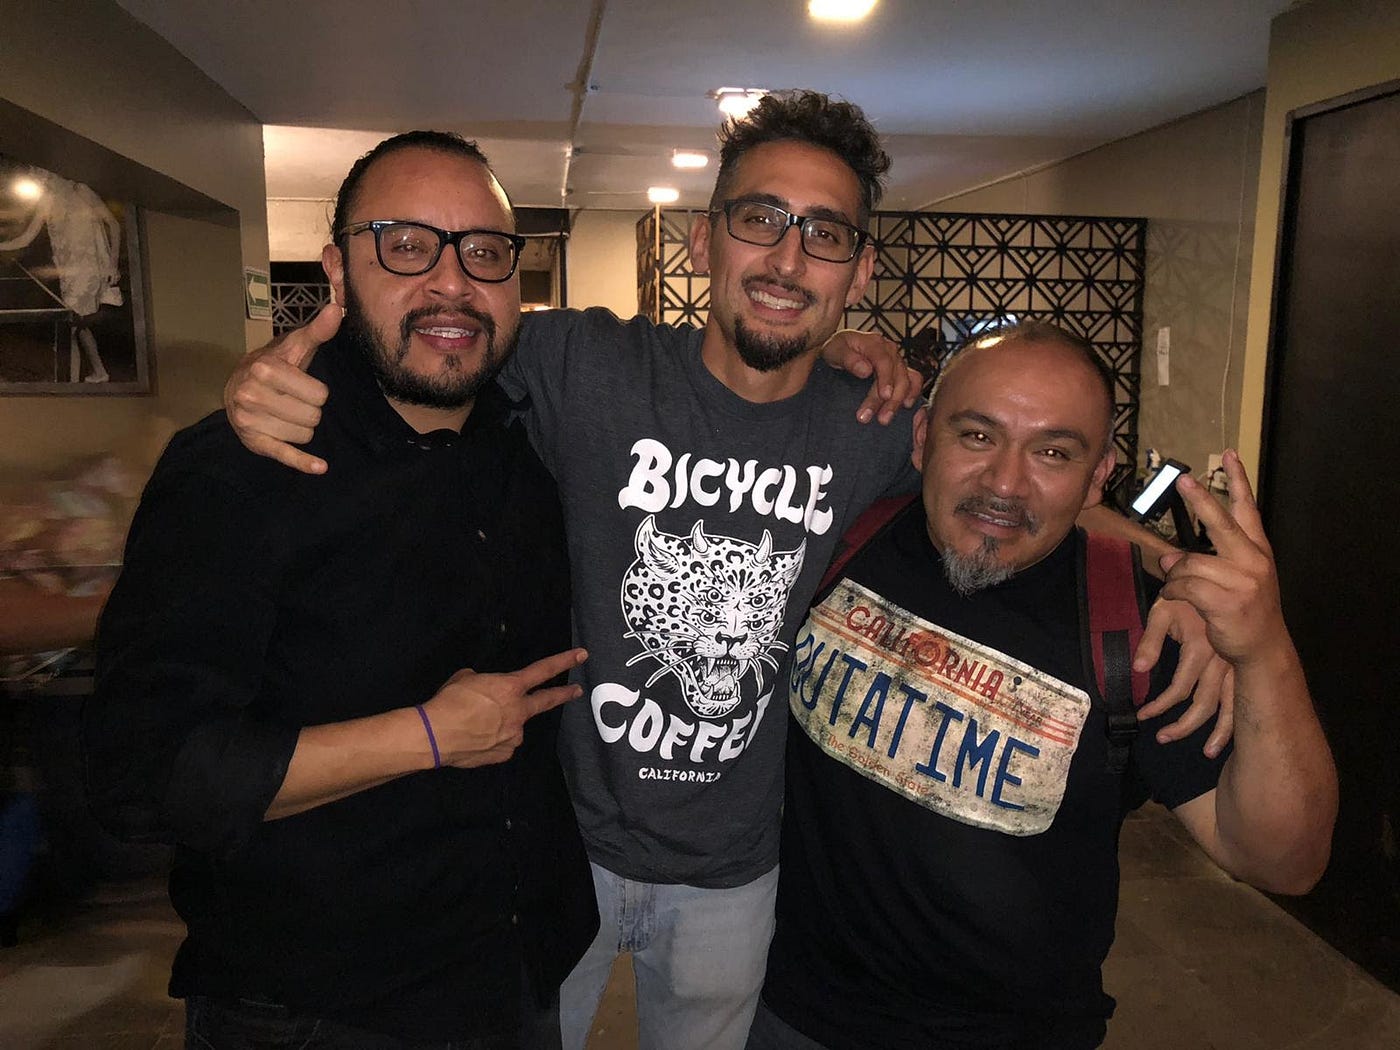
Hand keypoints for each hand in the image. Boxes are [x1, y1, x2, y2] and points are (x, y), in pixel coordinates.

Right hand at [224, 302, 337, 473]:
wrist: (237, 385)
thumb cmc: (274, 365)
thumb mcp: (295, 346)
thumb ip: (317, 331)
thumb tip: (337, 309)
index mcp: (265, 369)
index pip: (319, 394)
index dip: (316, 392)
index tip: (302, 385)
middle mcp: (252, 394)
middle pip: (313, 417)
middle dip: (309, 410)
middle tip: (293, 400)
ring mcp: (250, 420)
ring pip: (305, 435)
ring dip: (302, 427)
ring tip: (285, 412)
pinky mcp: (254, 442)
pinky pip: (285, 455)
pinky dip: (303, 463)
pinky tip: (320, 467)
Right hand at [423, 647, 586, 767]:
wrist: (435, 735)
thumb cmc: (449, 701)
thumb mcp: (465, 678)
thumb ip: (482, 681)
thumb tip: (482, 689)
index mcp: (510, 688)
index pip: (543, 670)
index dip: (564, 661)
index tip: (582, 656)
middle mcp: (518, 712)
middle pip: (546, 701)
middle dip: (564, 695)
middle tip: (577, 691)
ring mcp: (514, 735)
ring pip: (514, 726)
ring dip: (503, 723)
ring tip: (476, 725)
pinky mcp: (504, 754)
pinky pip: (502, 743)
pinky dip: (492, 740)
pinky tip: (476, 739)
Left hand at [819, 329, 923, 423]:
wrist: (838, 352)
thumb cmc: (836, 350)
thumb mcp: (834, 351)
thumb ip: (848, 359)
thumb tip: (866, 370)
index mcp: (873, 343)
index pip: (884, 361)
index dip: (886, 379)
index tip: (884, 396)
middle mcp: (889, 350)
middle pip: (896, 375)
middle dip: (889, 399)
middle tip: (876, 418)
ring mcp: (896, 361)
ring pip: (906, 380)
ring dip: (897, 401)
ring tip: (884, 419)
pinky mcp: (899, 371)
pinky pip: (914, 381)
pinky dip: (912, 394)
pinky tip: (905, 407)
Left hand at [1133, 597, 1234, 756]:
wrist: (1217, 580)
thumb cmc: (1183, 596)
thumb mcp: (1162, 610)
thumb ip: (1150, 640)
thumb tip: (1138, 669)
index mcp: (1200, 648)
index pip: (1179, 688)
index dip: (1159, 705)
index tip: (1143, 715)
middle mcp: (1220, 662)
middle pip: (1204, 705)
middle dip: (1183, 726)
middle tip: (1162, 738)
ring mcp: (1235, 665)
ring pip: (1227, 706)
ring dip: (1217, 731)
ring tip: (1207, 752)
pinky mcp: (1242, 666)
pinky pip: (1240, 698)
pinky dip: (1236, 718)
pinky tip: (1229, 736)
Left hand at [1158, 451, 1292, 666]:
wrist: (1263, 649)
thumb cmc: (1245, 612)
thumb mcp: (1233, 582)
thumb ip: (1205, 563)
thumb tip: (1170, 557)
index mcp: (1258, 551)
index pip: (1248, 509)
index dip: (1238, 481)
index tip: (1228, 454)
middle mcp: (1254, 561)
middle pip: (1222, 523)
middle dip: (1201, 500)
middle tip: (1183, 479)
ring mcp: (1242, 581)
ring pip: (1191, 563)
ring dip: (1175, 575)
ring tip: (1176, 586)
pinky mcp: (1226, 601)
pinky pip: (1184, 585)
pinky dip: (1173, 590)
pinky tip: (1175, 597)